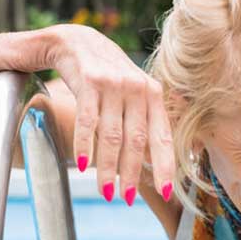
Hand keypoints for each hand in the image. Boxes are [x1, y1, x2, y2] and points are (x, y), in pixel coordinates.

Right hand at [44, 24, 173, 204]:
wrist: (74, 41)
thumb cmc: (106, 73)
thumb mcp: (131, 92)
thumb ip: (142, 120)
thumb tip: (150, 161)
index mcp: (153, 93)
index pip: (162, 136)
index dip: (164, 165)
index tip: (165, 191)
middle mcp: (137, 88)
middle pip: (137, 140)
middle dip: (132, 173)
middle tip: (126, 199)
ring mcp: (114, 84)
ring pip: (113, 135)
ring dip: (108, 167)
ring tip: (106, 191)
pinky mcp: (89, 81)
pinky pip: (88, 121)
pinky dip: (86, 146)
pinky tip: (83, 165)